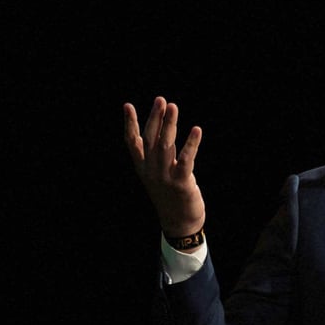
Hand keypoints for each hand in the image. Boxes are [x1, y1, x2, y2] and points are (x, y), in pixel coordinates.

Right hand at [124, 96, 205, 238]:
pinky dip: (191, 143)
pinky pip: (186, 159)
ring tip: (173, 107)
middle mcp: (151, 171)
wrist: (179, 223)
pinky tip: (196, 130)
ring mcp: (165, 177)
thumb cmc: (171, 197)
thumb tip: (161, 133)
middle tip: (160, 100)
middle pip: (150, 139)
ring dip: (169, 125)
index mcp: (142, 168)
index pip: (132, 142)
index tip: (128, 105)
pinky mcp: (181, 183)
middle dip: (155, 118)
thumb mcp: (159, 175)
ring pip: (165, 145)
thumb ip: (158, 157)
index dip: (129, 124)